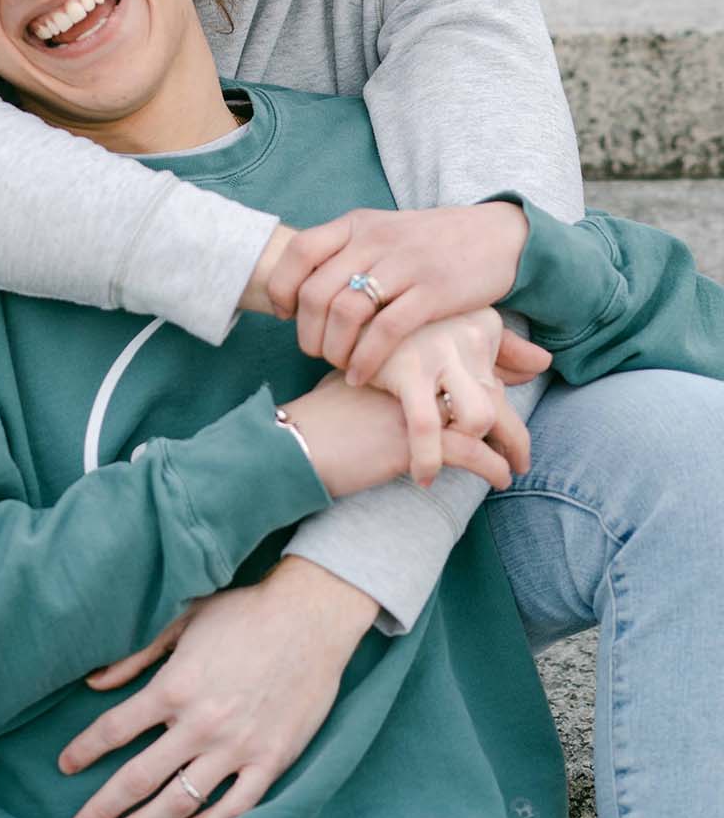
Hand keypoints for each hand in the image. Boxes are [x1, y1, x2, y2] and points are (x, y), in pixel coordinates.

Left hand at [60, 556, 377, 817]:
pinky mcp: (270, 760)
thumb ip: (138, 655)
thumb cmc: (245, 612)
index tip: (65, 766)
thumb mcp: (184, 621)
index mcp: (175, 685)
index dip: (84, 751)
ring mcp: (237, 746)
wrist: (310, 617)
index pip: (114, 729)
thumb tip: (95, 682)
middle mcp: (200, 723)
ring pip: (178, 802)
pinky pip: (232, 809)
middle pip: (137, 777)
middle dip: (102, 807)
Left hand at [265, 202, 530, 383]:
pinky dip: (365, 360)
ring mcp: (405, 264)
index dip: (282, 288)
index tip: (284, 315)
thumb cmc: (431, 243)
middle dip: (307, 333)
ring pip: (345, 313)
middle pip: (316, 292)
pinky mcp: (434, 292)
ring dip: (333, 349)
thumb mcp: (383, 232)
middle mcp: (376, 240)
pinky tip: (362, 376)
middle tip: (315, 352)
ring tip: (339, 365)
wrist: (497, 236)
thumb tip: (299, 292)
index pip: (299, 251)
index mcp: (357, 224)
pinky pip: (385, 332)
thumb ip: (345, 253)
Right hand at [292, 367, 527, 496]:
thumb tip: (432, 383)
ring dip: (510, 442)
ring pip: (487, 413)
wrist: (294, 441)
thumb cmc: (328, 415)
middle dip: (512, 411)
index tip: (523, 383)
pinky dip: (491, 467)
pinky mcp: (414, 430)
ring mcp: (418, 390)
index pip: (471, 346)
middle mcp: (419, 355)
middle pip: (486, 379)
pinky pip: (471, 450)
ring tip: (514, 464)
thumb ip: (402, 370)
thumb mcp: (365, 378)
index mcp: (409, 338)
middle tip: (521, 443)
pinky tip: (498, 479)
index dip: (502, 367)